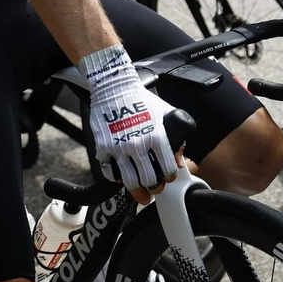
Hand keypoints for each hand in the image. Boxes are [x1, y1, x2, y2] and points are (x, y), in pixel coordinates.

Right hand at [83, 44, 180, 203]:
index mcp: (156, 136)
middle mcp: (137, 145)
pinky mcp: (102, 149)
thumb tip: (180, 161)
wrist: (113, 88)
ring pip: (129, 181)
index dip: (170, 177)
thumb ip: (177, 137)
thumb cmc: (142, 100)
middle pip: (148, 180)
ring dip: (137, 191)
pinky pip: (109, 173)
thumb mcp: (166, 113)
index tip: (168, 177)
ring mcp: (118, 148)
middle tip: (155, 189)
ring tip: (141, 193)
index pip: (167, 168)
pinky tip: (123, 177)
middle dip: (155, 188)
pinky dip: (117, 179)